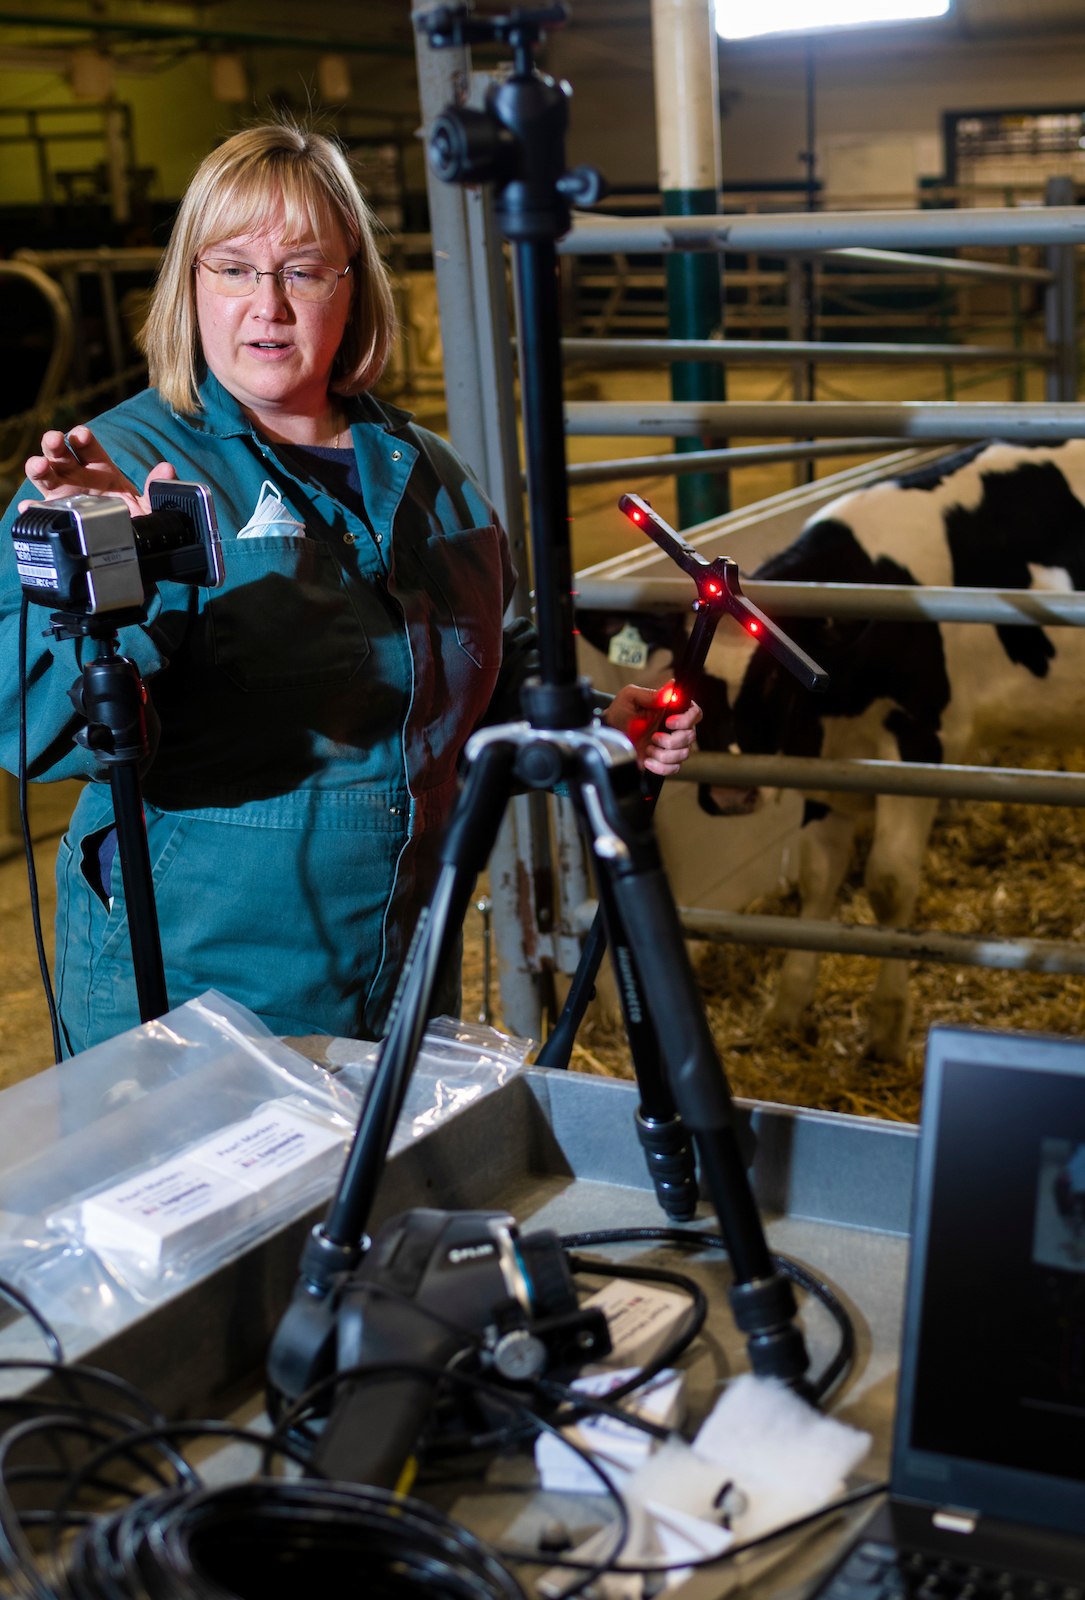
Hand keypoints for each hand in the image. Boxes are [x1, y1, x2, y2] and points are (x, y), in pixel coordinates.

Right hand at [21, 425, 176, 517]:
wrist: (134, 548)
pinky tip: (30, 506)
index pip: (89, 447)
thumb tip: (166, 470)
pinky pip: (44, 509)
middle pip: (61, 455)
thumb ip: (157, 487)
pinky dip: (34, 507)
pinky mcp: (59, 514)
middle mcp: (79, 476)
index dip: (83, 438)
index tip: (81, 435)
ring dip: (39, 467)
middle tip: (55, 440)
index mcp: (101, 468)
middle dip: (55, 445)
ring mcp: (66, 494)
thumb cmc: (136, 518)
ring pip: (47, 475)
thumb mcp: (151, 504)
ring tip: (39, 465)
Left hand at [604, 683, 701, 777]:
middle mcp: (677, 728)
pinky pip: (674, 768)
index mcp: (673, 710)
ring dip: (664, 754)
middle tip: (653, 737)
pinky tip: (648, 760)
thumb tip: (671, 686)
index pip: (695, 713)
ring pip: (684, 754)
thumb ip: (651, 694)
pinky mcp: (665, 760)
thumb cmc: (621, 712)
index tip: (668, 722)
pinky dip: (661, 767)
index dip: (687, 720)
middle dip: (671, 740)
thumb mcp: (630, 697)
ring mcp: (672, 745)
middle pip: (691, 736)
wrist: (610, 734)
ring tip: (648, 749)